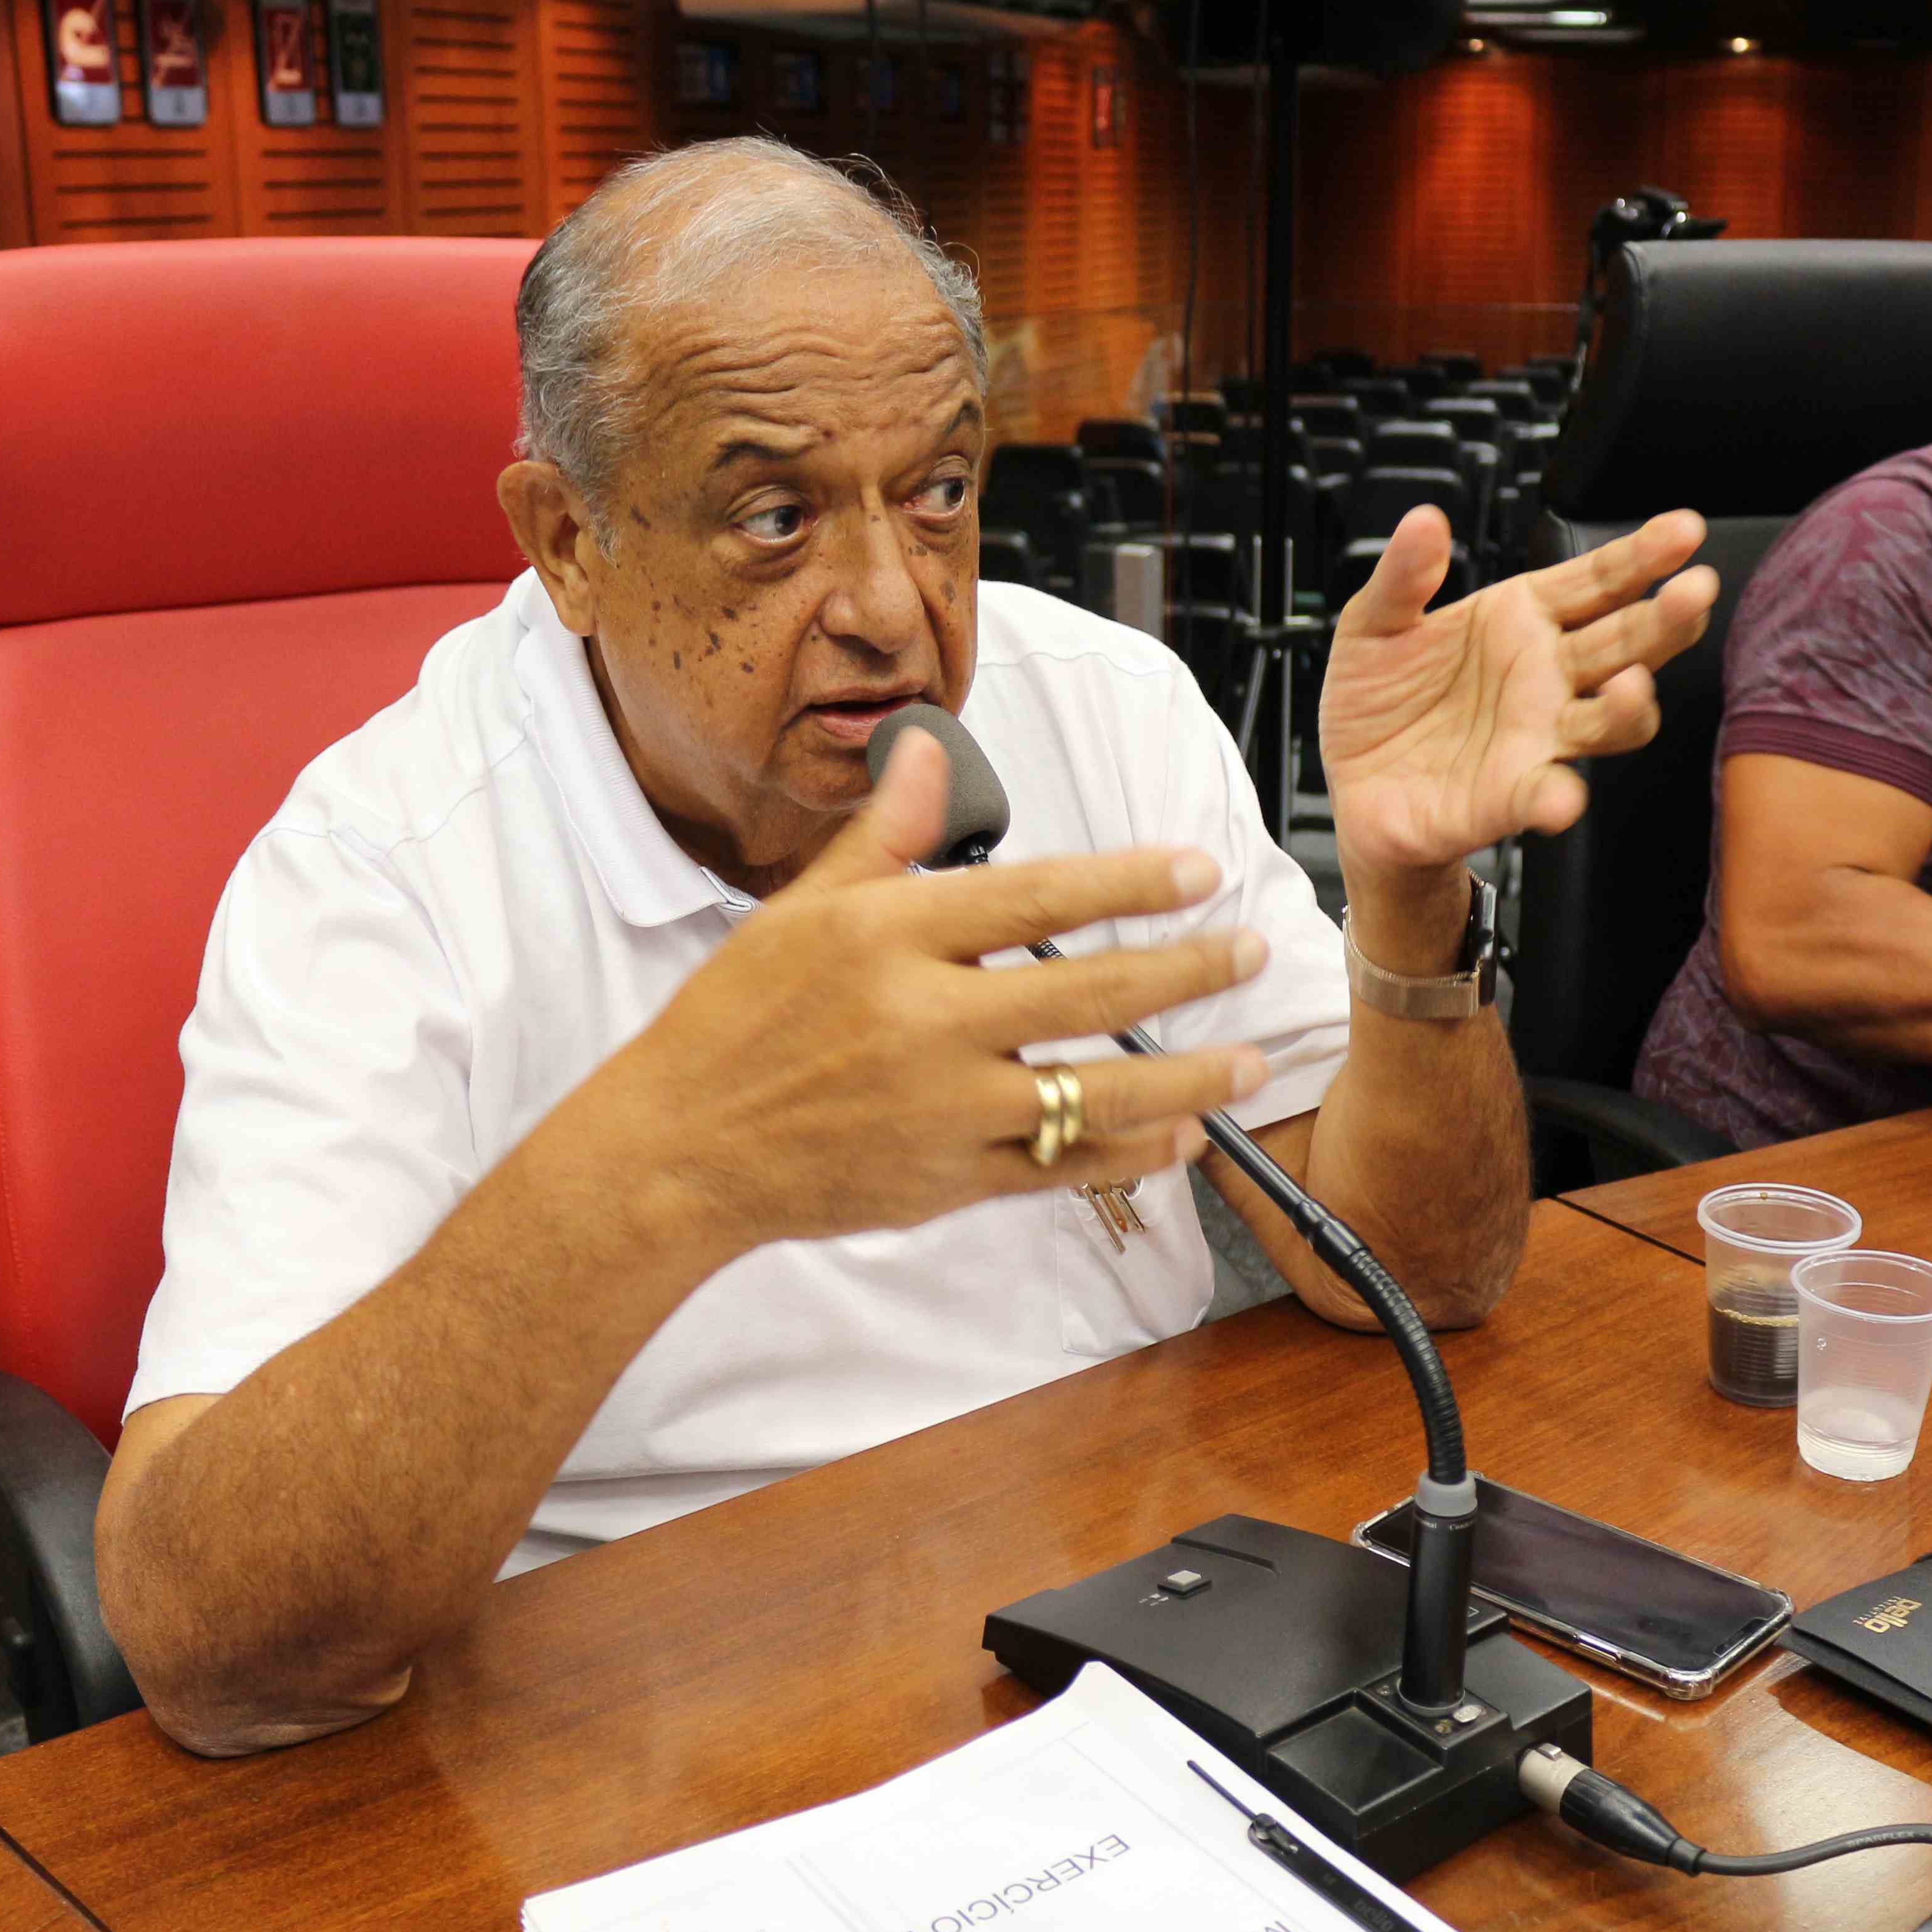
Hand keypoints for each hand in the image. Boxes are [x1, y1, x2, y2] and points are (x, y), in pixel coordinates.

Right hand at [615, 732, 1272, 1242]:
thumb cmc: (734, 1023)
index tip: (1195, 870)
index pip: (1037, 896)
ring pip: (1094, 1090)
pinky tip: (1181, 1135)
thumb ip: (883, 836)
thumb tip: (928, 751)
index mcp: (890, 939)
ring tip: (1252, 1059)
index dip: (1129, 881)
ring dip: (1186, 1076)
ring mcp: (944, 1109)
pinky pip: (1062, 1167)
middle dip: (1186, 969)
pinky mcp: (948, 1180)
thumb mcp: (799, 912)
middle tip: (1249, 950)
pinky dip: (1129, 1153)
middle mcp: (926, 1022)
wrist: (679, 1147)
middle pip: (1088, 989)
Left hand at [1315, 506, 1716, 870]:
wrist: (1351, 781)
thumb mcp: (1374, 623)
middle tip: (1694, 591)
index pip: (1598, 581)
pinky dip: (1557, 798)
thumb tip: (1424, 519)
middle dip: (1664, 618)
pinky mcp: (1510, 796)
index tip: (1684, 529)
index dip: (1642, 555)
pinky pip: (1545, 796)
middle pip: (1625, 643)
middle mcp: (1548, 677)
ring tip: (1633, 684)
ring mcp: (1538, 738)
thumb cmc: (1379, 699)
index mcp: (1523, 619)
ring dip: (1631, 707)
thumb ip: (1402, 577)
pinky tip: (1561, 797)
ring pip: (1612, 721)